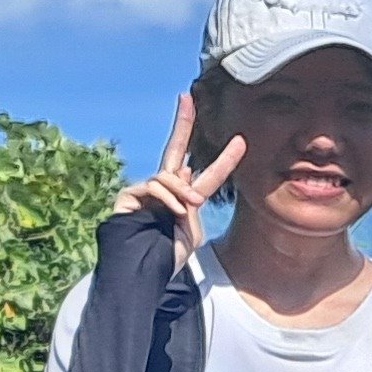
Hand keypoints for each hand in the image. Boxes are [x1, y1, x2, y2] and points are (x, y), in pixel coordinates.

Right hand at [112, 89, 244, 256]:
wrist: (143, 272)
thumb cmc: (167, 258)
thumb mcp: (190, 232)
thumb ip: (191, 202)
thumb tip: (187, 174)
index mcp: (187, 200)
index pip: (209, 174)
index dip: (226, 160)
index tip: (242, 141)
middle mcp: (166, 190)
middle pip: (176, 149)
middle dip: (182, 123)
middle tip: (186, 98)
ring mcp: (146, 192)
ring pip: (169, 174)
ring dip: (183, 189)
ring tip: (189, 208)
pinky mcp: (129, 196)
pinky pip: (154, 185)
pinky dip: (168, 196)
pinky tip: (175, 211)